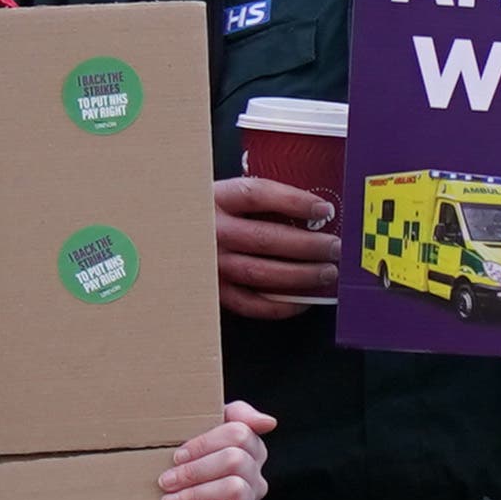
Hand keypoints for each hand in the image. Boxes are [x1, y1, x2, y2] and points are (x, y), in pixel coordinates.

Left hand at [158, 399, 273, 499]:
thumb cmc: (193, 472)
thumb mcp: (205, 435)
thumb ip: (234, 416)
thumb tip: (267, 422)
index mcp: (250, 449)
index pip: (239, 432)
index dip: (204, 443)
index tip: (178, 456)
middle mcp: (255, 474)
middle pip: (235, 459)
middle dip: (195, 470)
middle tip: (166, 481)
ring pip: (234, 488)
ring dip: (196, 494)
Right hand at [211, 171, 339, 320]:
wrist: (166, 237)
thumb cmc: (204, 215)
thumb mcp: (223, 195)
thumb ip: (257, 200)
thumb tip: (312, 209)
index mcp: (215, 199)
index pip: (257, 195)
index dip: (294, 201)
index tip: (323, 209)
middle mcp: (211, 232)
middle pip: (266, 238)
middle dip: (308, 245)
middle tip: (334, 248)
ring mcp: (210, 264)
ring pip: (261, 273)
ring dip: (300, 275)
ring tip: (326, 272)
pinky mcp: (213, 291)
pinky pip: (251, 303)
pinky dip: (281, 305)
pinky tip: (303, 299)